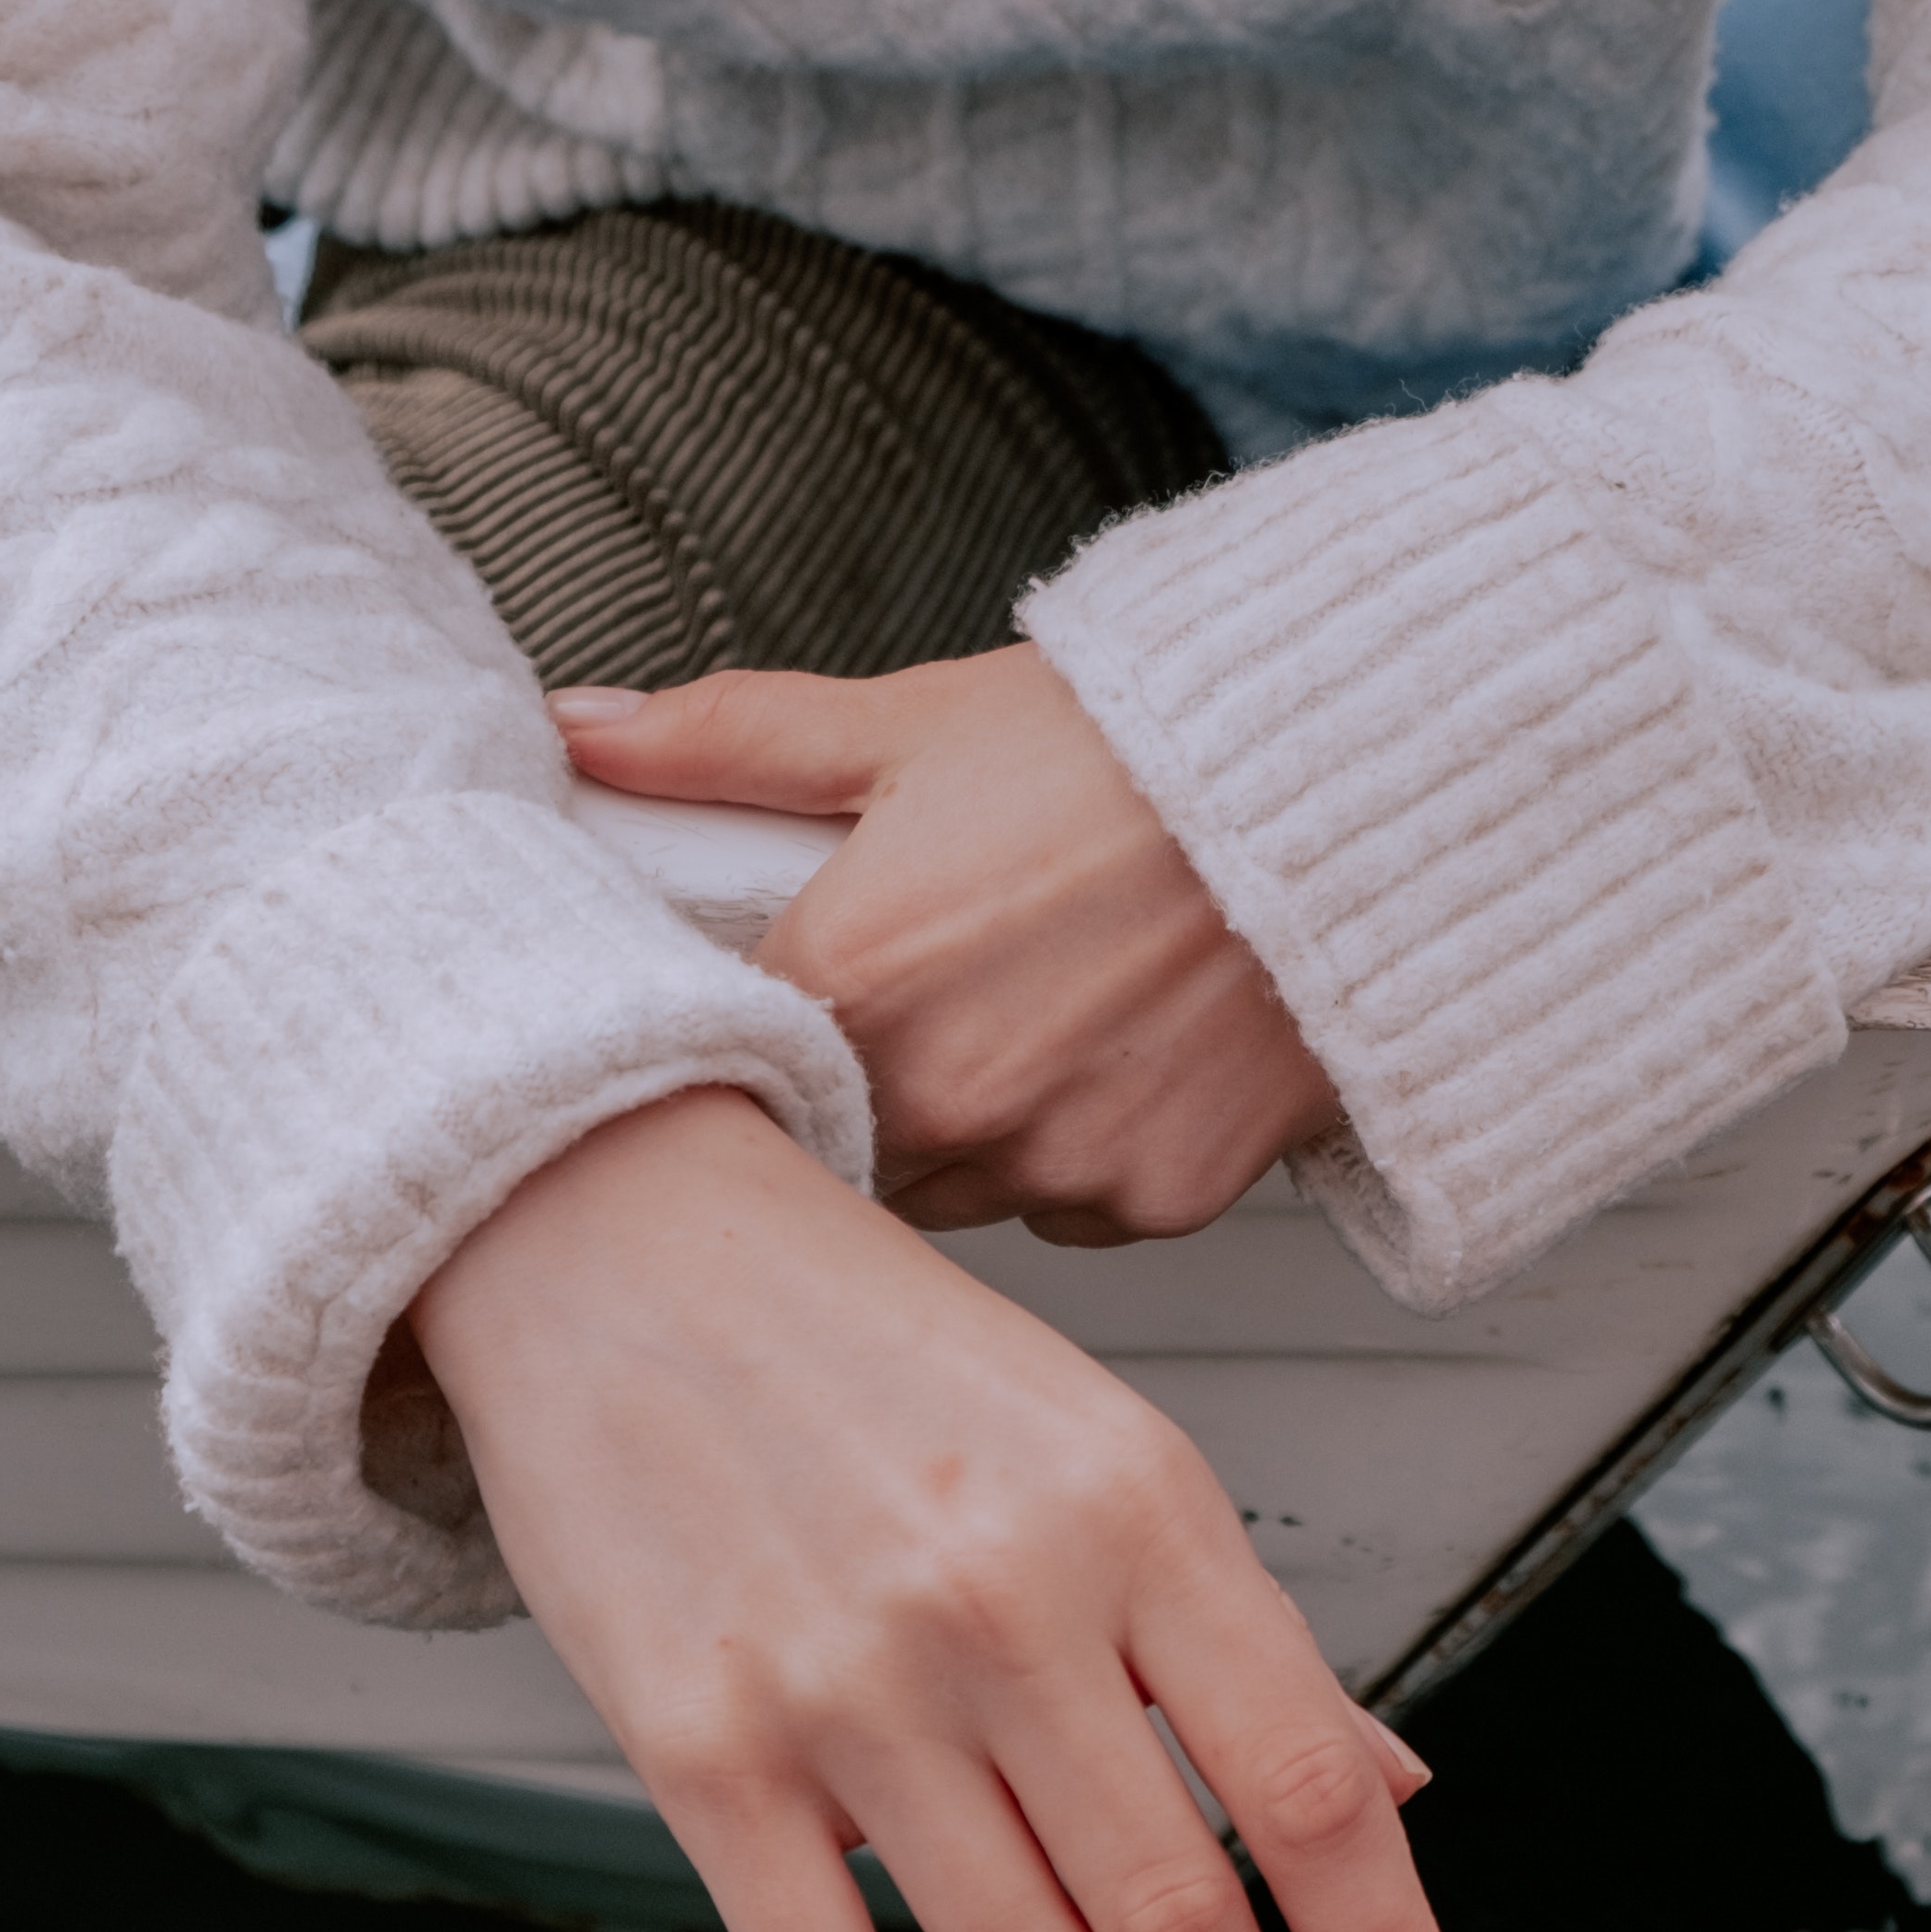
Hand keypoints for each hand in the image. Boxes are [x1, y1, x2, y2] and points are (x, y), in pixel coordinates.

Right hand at [411, 1085, 1464, 1931]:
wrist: (616, 1238)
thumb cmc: (882, 1354)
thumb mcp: (1106, 1446)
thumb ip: (1240, 1635)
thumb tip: (1390, 1798)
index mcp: (1142, 1513)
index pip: (1310, 1789)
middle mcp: (1007, 1603)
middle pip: (1179, 1912)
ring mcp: (848, 1684)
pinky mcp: (703, 1748)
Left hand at [552, 645, 1333, 1245]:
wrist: (1350, 784)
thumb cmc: (1135, 745)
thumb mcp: (913, 723)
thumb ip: (727, 741)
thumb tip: (580, 726)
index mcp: (851, 976)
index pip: (732, 1075)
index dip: (760, 1042)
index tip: (790, 1014)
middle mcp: (941, 1094)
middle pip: (843, 1152)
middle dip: (873, 1088)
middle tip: (940, 992)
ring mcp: (1051, 1159)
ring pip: (956, 1191)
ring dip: (974, 1130)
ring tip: (1042, 1009)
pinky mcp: (1150, 1200)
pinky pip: (1074, 1208)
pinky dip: (1084, 1151)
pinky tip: (1126, 1053)